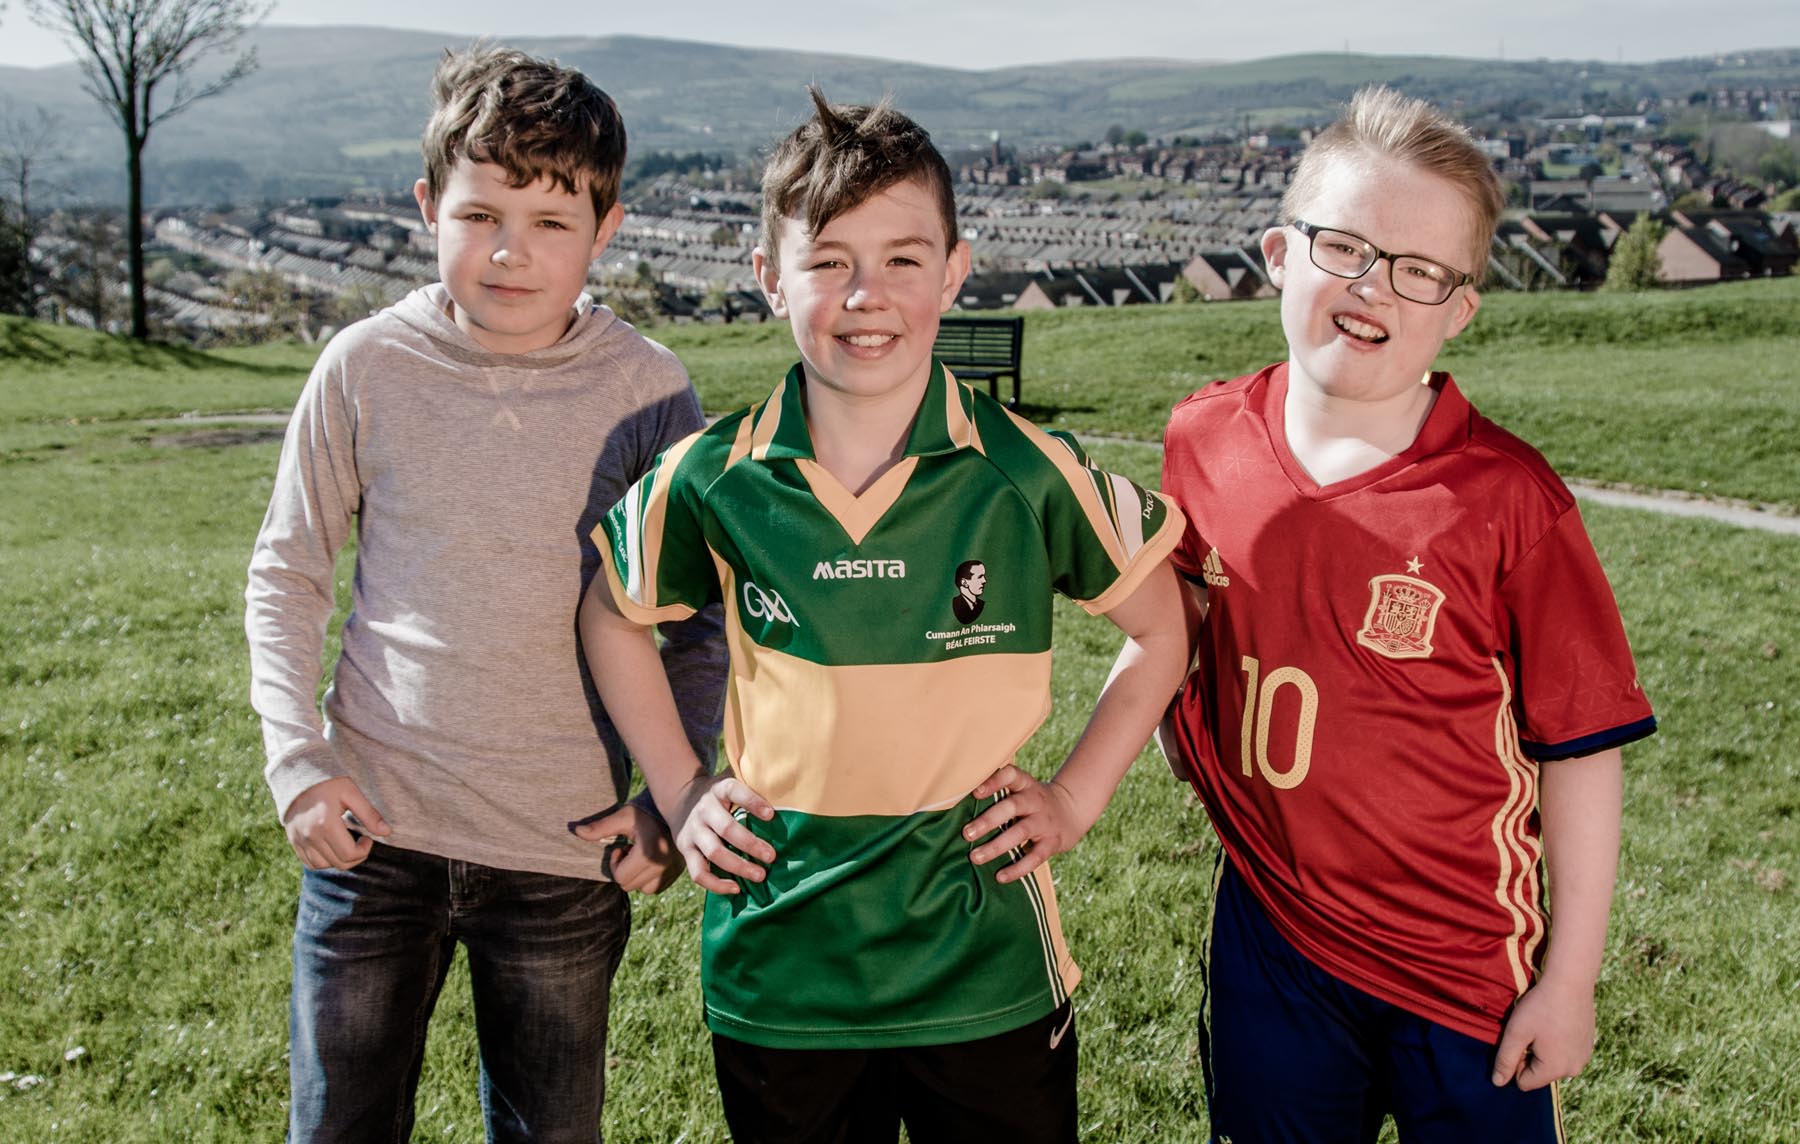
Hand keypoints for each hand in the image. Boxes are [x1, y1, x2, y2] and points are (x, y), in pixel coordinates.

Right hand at [282, 776, 390, 869]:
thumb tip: (386, 832)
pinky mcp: (293, 841)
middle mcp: (310, 836)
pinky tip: (332, 847)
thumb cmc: (328, 783)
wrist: (298, 776)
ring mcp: (299, 840)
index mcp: (326, 824)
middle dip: (355, 856)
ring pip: (323, 866)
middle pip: (338, 863)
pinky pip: (309, 862)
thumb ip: (369, 814)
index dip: (364, 850)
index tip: (367, 838)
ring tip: (346, 844)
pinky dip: (323, 861)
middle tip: (360, 842)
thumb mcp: (351, 793)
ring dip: (339, 860)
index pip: (349, 854)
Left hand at [569, 803, 682, 893]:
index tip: (621, 847)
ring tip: (640, 856)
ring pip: (644, 889)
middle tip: (629, 850)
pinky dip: (650, 878)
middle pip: (630, 886)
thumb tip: (576, 831)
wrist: (675, 808)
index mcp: (648, 854)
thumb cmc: (645, 811)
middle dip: (624, 869)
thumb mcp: (622, 817)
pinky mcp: (677, 873)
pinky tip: (650, 860)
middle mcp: (662, 866)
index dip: (615, 863)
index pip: (621, 878)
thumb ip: (600, 827)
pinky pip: (657, 887)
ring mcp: (671, 871)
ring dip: (637, 876)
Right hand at [666, 775, 776, 894]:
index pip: (735, 791)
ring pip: (714, 853)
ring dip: (738, 867)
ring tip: (761, 875)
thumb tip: (788, 782)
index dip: (753, 802)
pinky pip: (698, 872)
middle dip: (751, 844)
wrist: (681, 799)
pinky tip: (736, 888)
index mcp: (719, 790)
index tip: (772, 815)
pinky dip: (716, 884)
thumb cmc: (720, 794)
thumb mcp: (731, 779)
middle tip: (772, 856)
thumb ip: (753, 779)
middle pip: (726, 829)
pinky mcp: (685, 850)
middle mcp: (704, 810)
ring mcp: (693, 831)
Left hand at [963, 764, 1084, 883]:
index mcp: (1025, 785)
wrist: (1072, 811)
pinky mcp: (1052, 842)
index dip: (994, 781)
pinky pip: (1035, 857)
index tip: (975, 792)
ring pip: (1020, 832)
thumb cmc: (1032, 801)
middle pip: (1012, 806)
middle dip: (988, 820)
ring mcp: (1044, 822)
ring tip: (975, 857)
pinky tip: (1000, 876)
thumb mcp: (1022, 789)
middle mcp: (1035, 800)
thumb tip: (956, 805)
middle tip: (966, 833)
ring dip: (996, 846)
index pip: (1011, 776)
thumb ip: (998, 793)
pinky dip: (1017, 868)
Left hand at [1491, 974, 1597, 1089]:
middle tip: (1531, 1030)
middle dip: (1530, 1056)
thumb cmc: (1540, 1007)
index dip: (1516, 1062)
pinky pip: (1566, 1054)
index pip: (1525, 1082)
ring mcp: (1584, 1058)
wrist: (1571, 982)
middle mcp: (1574, 1070)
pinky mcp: (1588, 1046)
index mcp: (1555, 1070)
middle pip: (1540, 1074)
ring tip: (1544, 1025)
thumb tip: (1497, 1083)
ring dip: (1544, 1049)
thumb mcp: (1516, 1032)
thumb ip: (1505, 1060)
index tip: (1519, 1039)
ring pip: (1553, 1063)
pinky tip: (1556, 1023)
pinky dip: (1557, 1043)